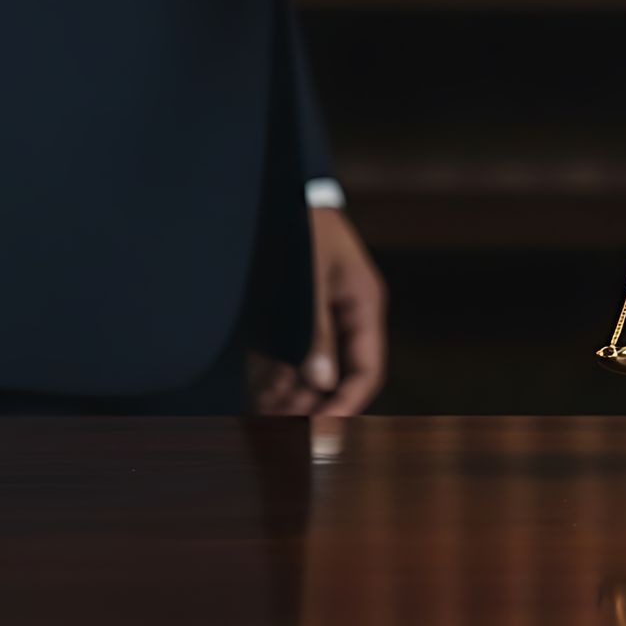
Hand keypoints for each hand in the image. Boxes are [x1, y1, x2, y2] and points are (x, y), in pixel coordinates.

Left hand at [253, 207, 387, 416]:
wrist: (281, 190)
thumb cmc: (302, 226)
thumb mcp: (310, 276)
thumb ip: (315, 328)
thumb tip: (322, 381)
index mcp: (363, 305)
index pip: (366, 369)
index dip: (348, 403)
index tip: (323, 430)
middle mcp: (345, 317)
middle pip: (338, 377)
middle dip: (313, 407)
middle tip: (285, 435)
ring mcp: (320, 318)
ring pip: (312, 372)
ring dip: (293, 398)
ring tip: (266, 423)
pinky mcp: (294, 317)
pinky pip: (291, 358)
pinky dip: (278, 379)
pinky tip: (259, 399)